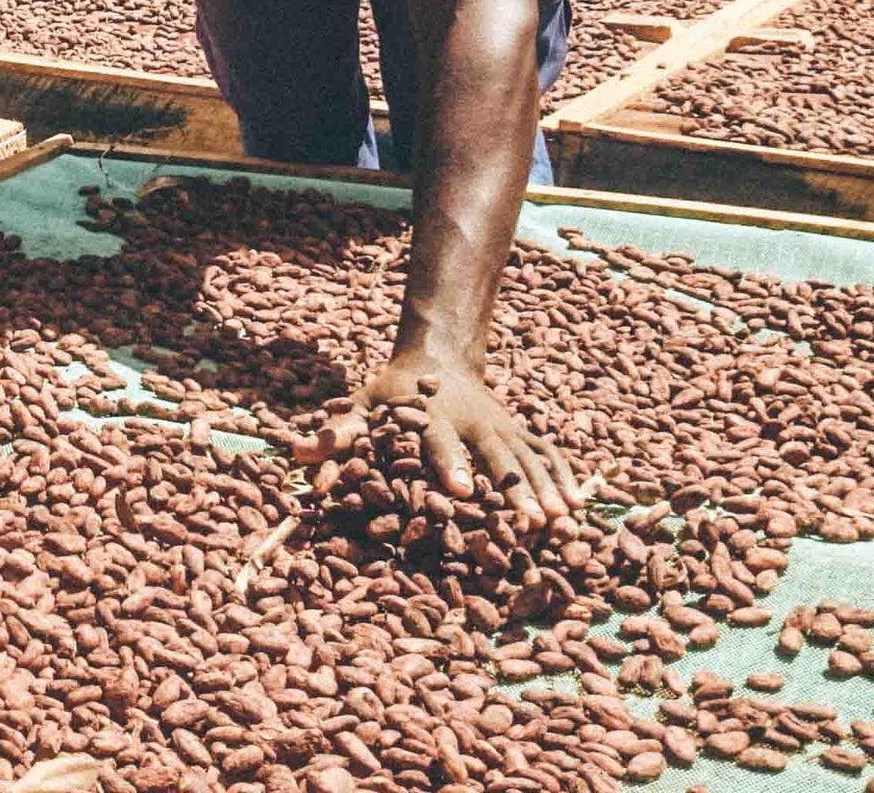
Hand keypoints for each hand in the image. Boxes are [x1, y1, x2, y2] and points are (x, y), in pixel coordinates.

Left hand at [294, 354, 584, 519]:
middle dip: (514, 486)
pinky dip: (562, 475)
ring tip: (562, 520)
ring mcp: (500, 424)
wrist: (439, 353)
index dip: (449, 463)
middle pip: (496, 454)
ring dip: (546, 486)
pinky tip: (578, 505)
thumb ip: (335, 430)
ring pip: (528, 455)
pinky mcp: (517, 429)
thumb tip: (295, 453)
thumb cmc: (391, 391)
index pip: (440, 441)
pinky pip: (545, 451)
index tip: (461, 489)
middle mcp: (472, 420)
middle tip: (530, 519)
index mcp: (431, 416)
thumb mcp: (360, 403)